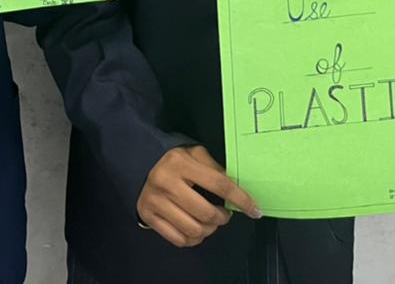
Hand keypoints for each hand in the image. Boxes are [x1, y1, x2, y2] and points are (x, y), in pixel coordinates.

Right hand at [137, 145, 260, 247]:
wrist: (139, 162)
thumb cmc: (175, 160)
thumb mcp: (195, 154)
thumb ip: (215, 168)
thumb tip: (239, 190)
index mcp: (180, 162)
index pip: (218, 184)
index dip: (240, 199)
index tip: (255, 210)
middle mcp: (165, 181)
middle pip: (206, 213)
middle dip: (222, 218)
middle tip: (224, 214)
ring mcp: (155, 200)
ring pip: (194, 229)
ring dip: (209, 230)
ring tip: (209, 221)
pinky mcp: (148, 215)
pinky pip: (179, 239)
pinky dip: (193, 239)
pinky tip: (195, 228)